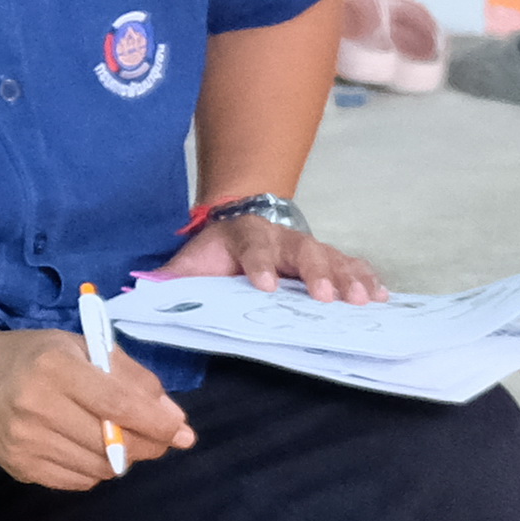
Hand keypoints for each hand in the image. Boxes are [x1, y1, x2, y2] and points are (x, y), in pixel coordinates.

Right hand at [0, 327, 195, 492]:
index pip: (117, 405)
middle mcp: (35, 405)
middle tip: (158, 438)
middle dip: (147, 445)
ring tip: (113, 438)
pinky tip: (82, 448)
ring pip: (99, 468)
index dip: (156, 423)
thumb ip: (133, 378)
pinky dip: (93, 470)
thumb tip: (175, 421)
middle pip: (112, 443)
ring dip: (120, 458)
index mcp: (54, 368)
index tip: (183, 433)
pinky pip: (79, 482)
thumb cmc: (36, 357)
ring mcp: (24, 441)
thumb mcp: (83, 348)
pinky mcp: (19, 467)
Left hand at [160, 209, 384, 302]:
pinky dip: (368, 278)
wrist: (240, 220)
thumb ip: (170, 276)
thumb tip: (137, 290)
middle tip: (326, 298)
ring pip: (332, 257)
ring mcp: (308, 246)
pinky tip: (382, 295)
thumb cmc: (215, 251)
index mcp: (244, 236)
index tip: (264, 286)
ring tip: (363, 300)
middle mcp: (281, 238)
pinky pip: (352, 265)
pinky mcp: (329, 258)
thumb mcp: (191, 260)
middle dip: (314, 273)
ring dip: (348, 278)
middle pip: (301, 251)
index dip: (259, 264)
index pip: (252, 247)